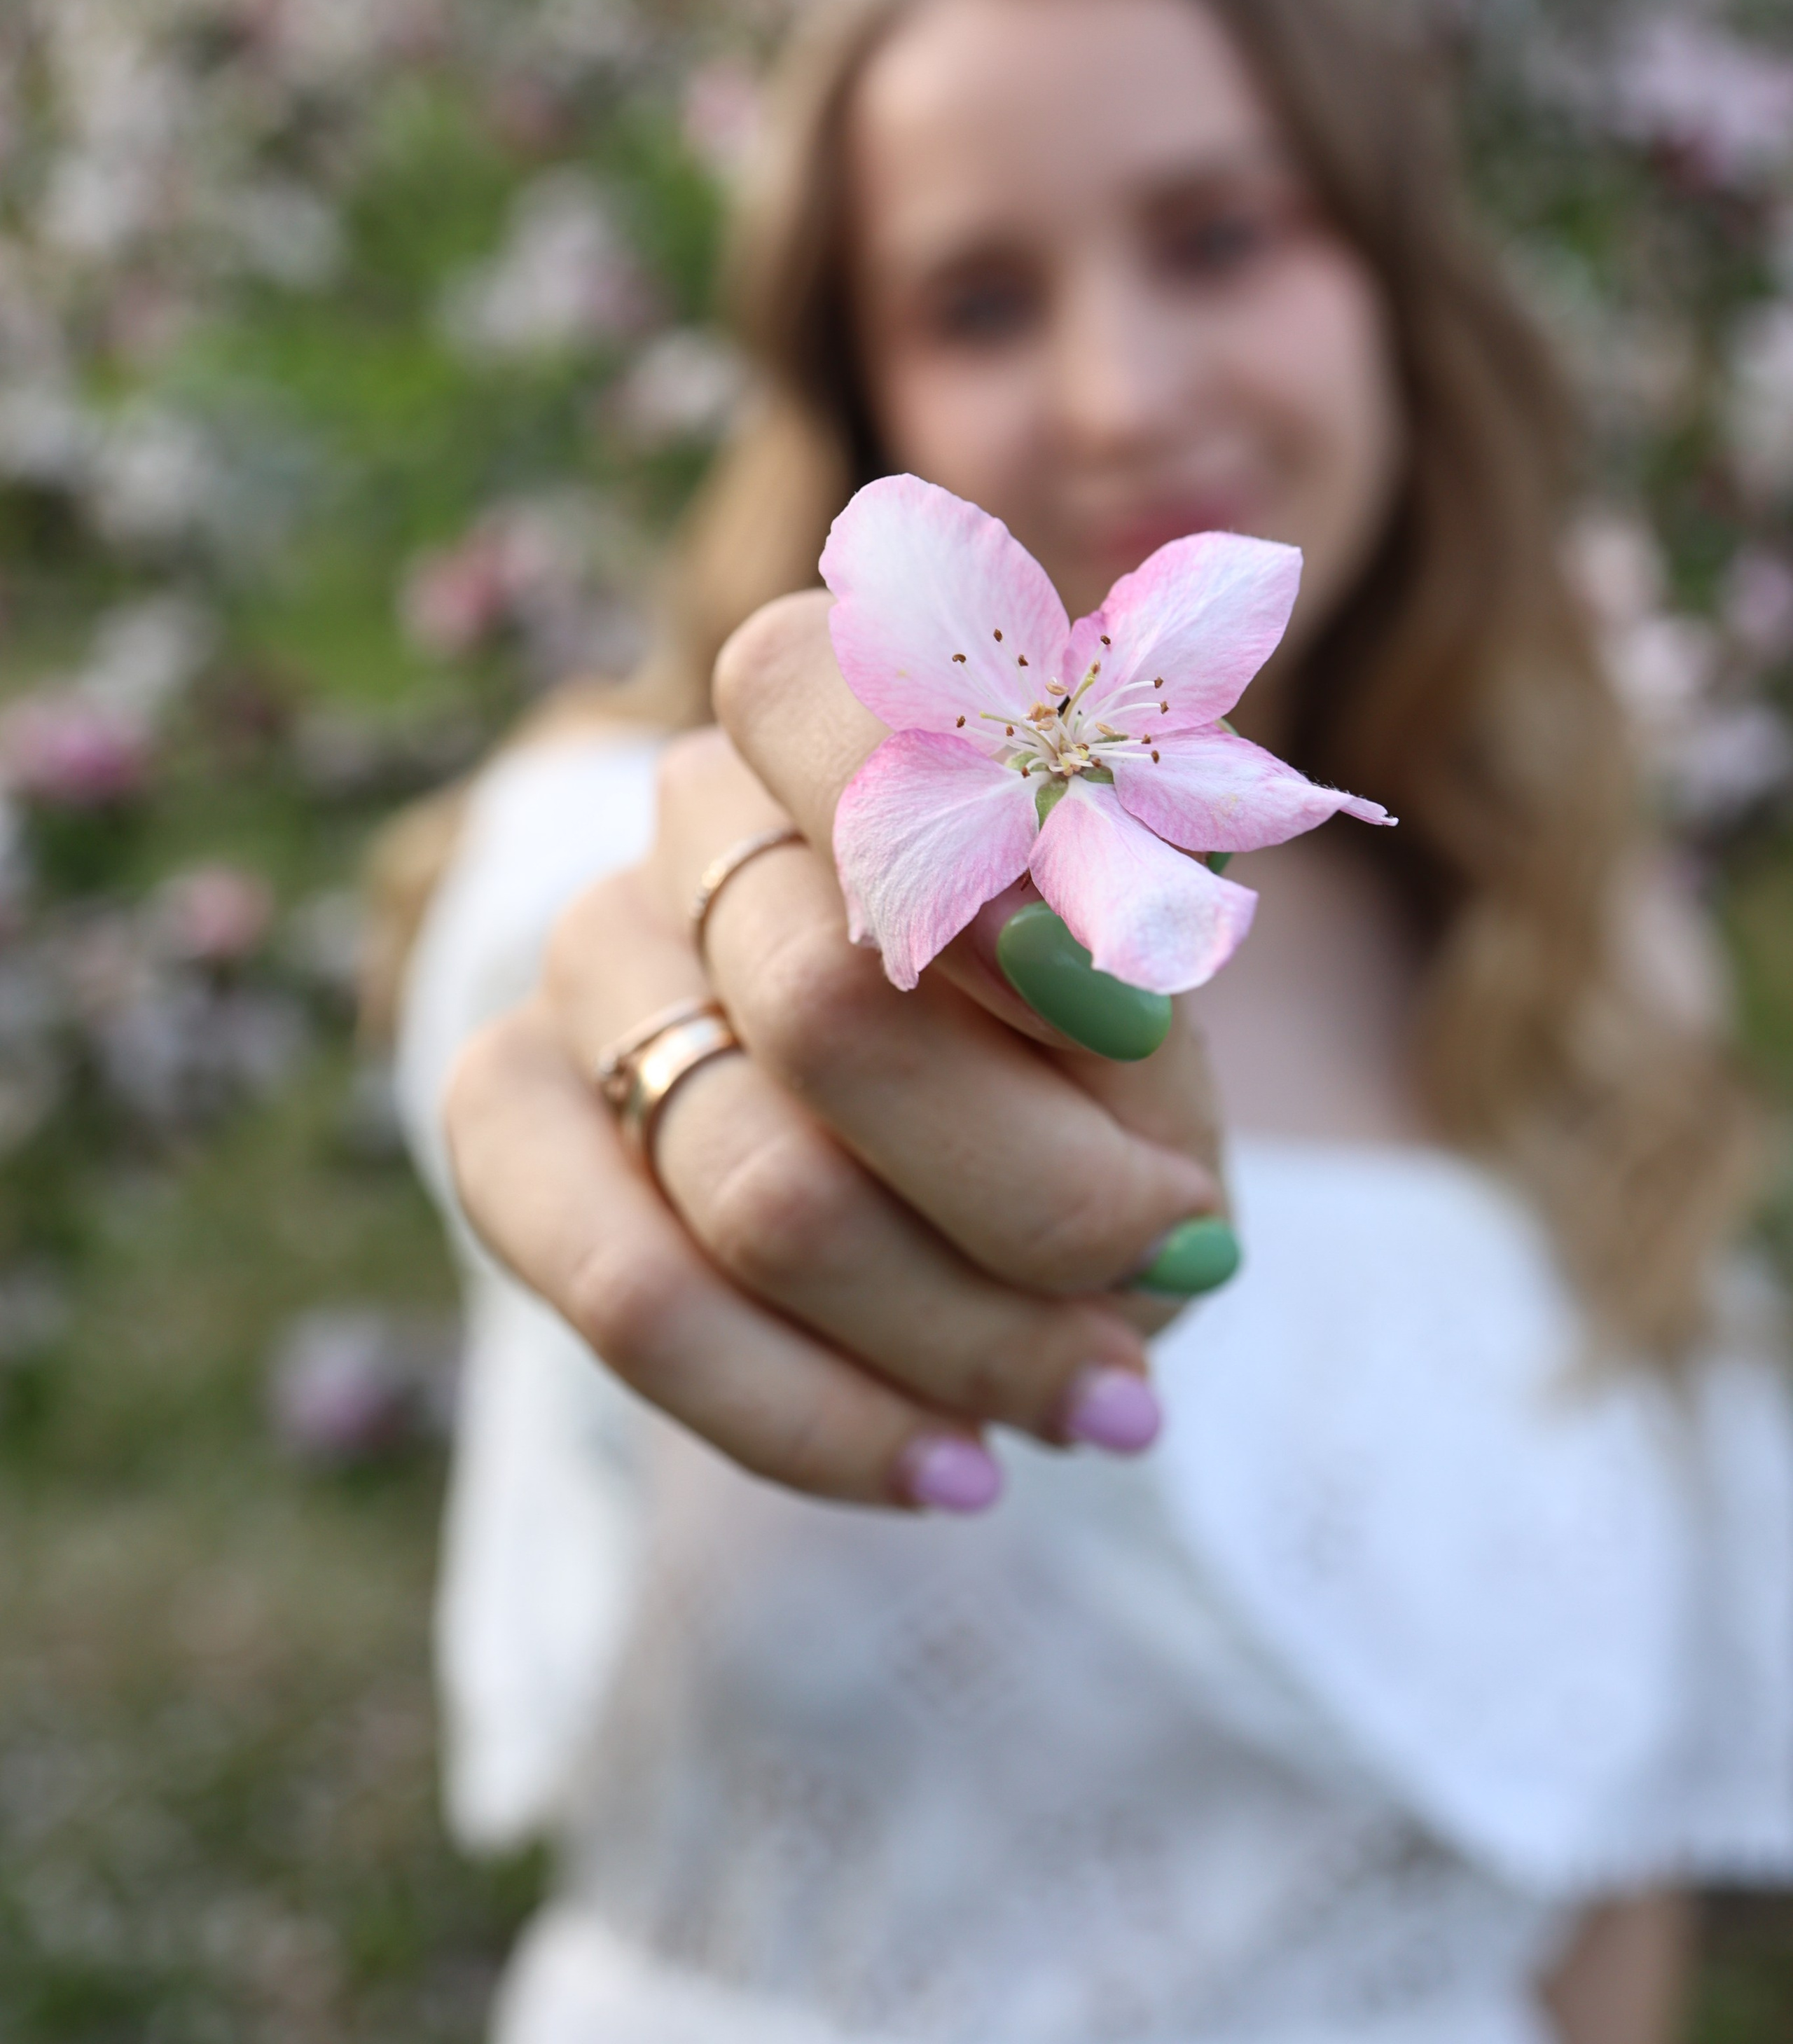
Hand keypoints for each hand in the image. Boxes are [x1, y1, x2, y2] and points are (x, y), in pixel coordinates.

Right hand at [444, 592, 1228, 1510]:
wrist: (989, 1153)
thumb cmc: (1094, 1053)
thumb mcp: (1162, 993)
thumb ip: (1132, 960)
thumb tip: (1106, 1003)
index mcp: (847, 698)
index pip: (828, 695)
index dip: (975, 859)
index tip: (1134, 1015)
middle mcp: (697, 805)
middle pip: (827, 1009)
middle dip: (1037, 1187)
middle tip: (1168, 1261)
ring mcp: (587, 957)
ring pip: (758, 1188)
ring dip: (966, 1333)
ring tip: (1102, 1397)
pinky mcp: (502, 1116)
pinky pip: (633, 1298)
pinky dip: (818, 1416)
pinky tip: (951, 1469)